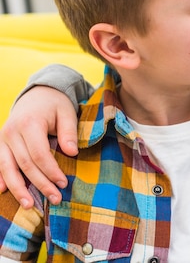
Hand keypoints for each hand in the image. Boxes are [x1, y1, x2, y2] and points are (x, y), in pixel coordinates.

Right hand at [0, 86, 78, 207]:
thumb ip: (69, 132)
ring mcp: (3, 138)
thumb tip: (72, 152)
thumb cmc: (55, 105)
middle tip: (55, 198)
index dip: (51, 171)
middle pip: (24, 164)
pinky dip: (0, 178)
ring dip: (18, 188)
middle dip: (40, 184)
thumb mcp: (67, 113)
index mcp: (30, 123)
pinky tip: (3, 192)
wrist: (37, 94)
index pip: (39, 154)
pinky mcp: (0, 143)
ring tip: (30, 205)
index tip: (63, 183)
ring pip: (7, 167)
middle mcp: (12, 132)